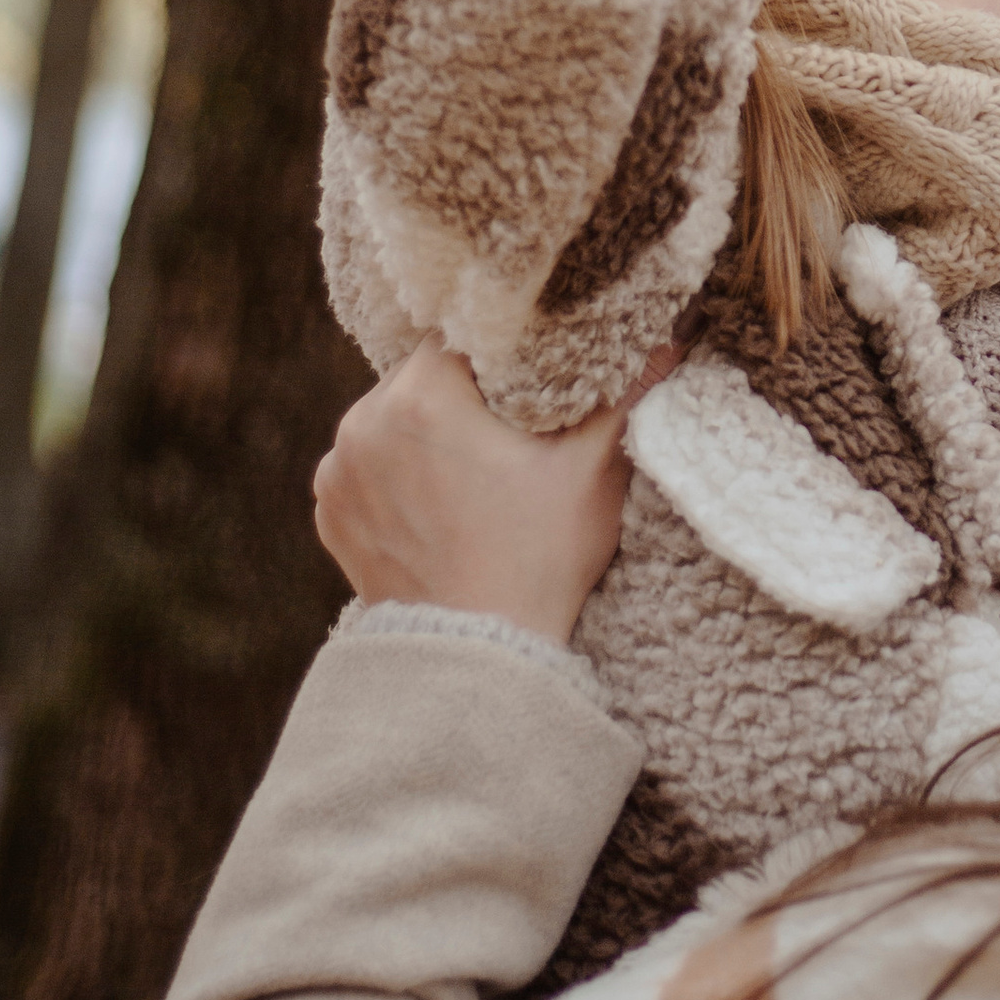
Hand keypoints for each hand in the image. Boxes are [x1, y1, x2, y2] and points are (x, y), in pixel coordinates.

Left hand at [312, 337, 630, 640]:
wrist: (477, 662)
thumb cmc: (539, 562)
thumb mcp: (594, 472)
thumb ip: (625, 392)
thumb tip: (669, 338)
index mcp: (422, 395)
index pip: (465, 339)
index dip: (504, 357)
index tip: (533, 386)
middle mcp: (364, 422)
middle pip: (422, 376)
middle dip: (463, 395)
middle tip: (509, 433)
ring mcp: (339, 471)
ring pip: (390, 419)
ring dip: (424, 433)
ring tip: (471, 474)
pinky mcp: (330, 511)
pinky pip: (365, 468)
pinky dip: (395, 476)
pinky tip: (436, 505)